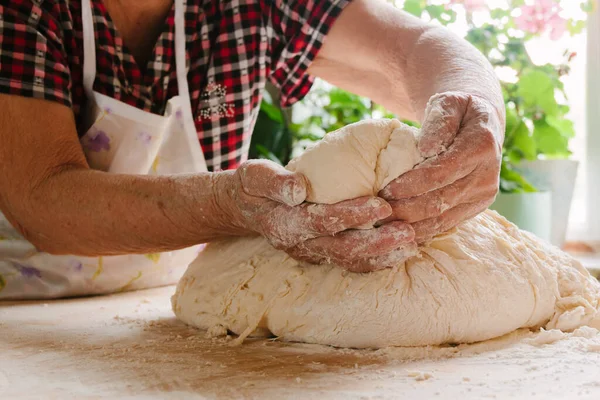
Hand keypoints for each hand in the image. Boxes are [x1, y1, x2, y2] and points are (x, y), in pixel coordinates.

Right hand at [215, 160, 416, 271]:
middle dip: (377, 242)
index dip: (353, 215)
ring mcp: (310, 253)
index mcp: (285, 224)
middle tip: (408, 231)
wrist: (244, 208)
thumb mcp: (255, 176)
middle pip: (343, 249)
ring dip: (382, 256)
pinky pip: (350, 263)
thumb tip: (298, 188)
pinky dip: (375, 261)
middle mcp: (300, 245)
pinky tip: (398, 252)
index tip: (381, 205)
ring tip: (411, 244)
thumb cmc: (253, 186)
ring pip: (350, 261)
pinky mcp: (320, 255)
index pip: (323, 222)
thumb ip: (275, 182)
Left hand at [379, 92, 503, 241]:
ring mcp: (483, 196)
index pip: (442, 171)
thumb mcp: (448, 103)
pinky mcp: (476, 209)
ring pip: (443, 218)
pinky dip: (422, 230)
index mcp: (482, 146)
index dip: (412, 184)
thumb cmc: (458, 110)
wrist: (481, 126)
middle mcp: (488, 176)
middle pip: (441, 200)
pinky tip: (398, 231)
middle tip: (377, 211)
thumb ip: (439, 121)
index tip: (385, 189)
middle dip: (406, 209)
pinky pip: (446, 224)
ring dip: (410, 224)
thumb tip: (426, 147)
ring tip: (382, 224)